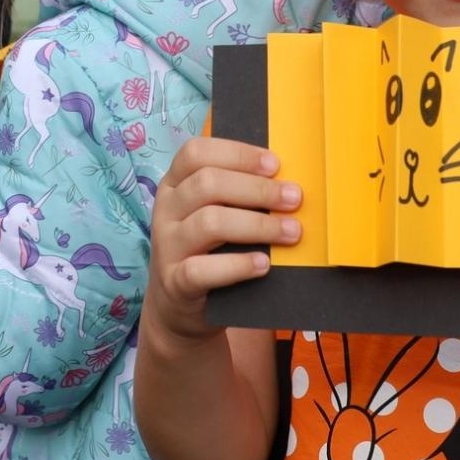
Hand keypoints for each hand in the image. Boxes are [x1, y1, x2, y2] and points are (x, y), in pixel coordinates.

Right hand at [145, 137, 301, 345]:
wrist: (178, 306)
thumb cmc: (207, 249)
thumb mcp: (213, 213)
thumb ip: (237, 194)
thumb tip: (288, 180)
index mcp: (175, 184)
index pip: (196, 153)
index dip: (236, 153)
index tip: (274, 164)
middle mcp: (166, 210)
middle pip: (207, 184)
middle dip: (257, 189)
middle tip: (294, 199)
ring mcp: (167, 246)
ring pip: (209, 223)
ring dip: (257, 225)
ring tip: (291, 232)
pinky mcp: (174, 282)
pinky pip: (202, 270)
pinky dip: (237, 265)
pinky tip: (263, 264)